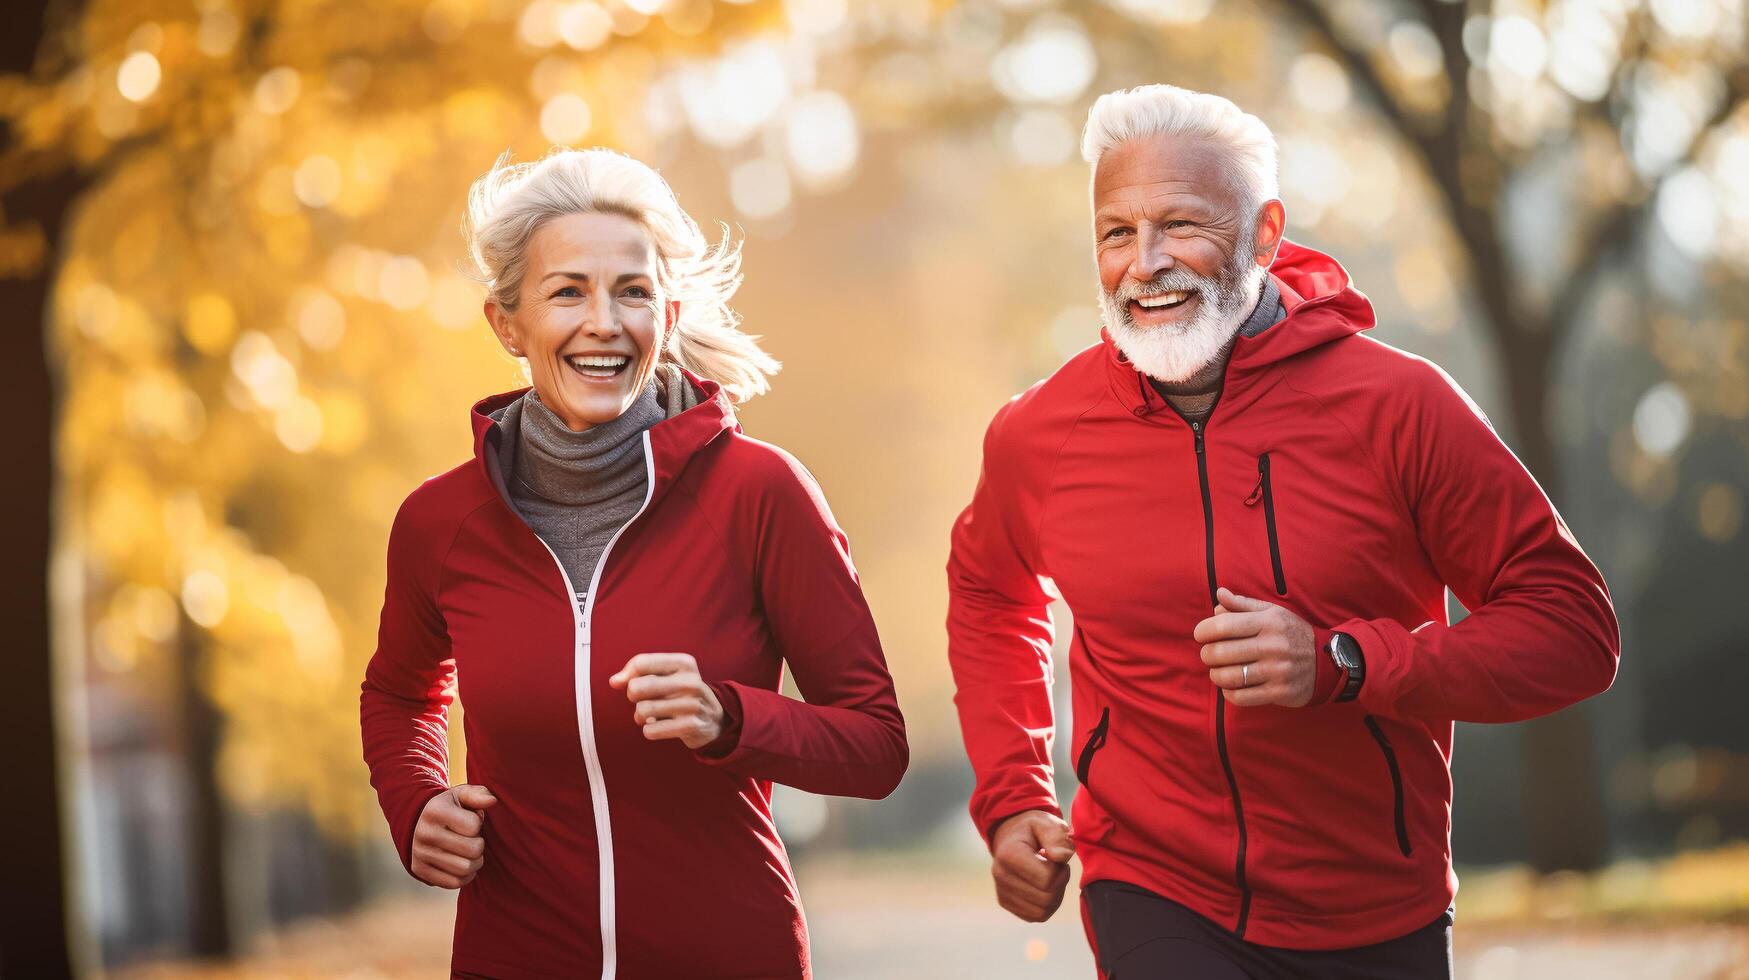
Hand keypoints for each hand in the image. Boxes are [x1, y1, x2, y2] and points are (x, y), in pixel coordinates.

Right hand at [411, 784, 495, 888]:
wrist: (418, 823)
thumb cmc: (449, 808)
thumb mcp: (461, 795)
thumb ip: (478, 794)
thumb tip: (492, 801)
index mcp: (435, 811)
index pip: (473, 826)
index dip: (478, 824)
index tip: (471, 821)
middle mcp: (425, 833)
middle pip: (472, 850)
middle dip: (480, 845)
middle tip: (475, 840)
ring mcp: (420, 853)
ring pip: (465, 869)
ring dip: (475, 862)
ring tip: (470, 852)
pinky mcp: (420, 870)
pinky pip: (454, 883)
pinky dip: (465, 876)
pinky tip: (463, 863)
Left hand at [608, 652, 725, 748]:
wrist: (715, 718)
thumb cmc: (681, 693)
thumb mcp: (666, 674)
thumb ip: (638, 672)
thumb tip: (614, 681)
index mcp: (684, 663)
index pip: (641, 663)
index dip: (628, 675)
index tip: (629, 682)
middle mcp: (691, 681)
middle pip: (637, 687)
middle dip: (633, 696)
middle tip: (642, 700)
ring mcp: (692, 704)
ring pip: (642, 710)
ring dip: (640, 716)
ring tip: (650, 715)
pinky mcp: (691, 726)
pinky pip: (651, 730)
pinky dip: (649, 730)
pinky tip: (660, 726)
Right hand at [990, 809, 1074, 921]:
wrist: (1012, 835)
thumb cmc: (1033, 829)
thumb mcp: (1046, 823)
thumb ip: (1057, 836)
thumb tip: (1061, 857)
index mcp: (1009, 854)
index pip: (1047, 880)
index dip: (1061, 870)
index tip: (1056, 857)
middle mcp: (1000, 875)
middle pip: (1046, 898)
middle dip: (1059, 883)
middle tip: (1056, 866)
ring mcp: (1001, 891)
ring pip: (1042, 912)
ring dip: (1055, 895)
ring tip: (1050, 875)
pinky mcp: (1006, 902)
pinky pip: (1036, 916)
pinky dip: (1047, 905)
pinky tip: (1044, 887)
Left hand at [1193, 587, 1316, 706]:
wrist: (1326, 662)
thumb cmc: (1290, 634)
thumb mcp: (1272, 612)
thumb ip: (1242, 604)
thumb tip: (1219, 595)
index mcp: (1268, 622)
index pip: (1223, 625)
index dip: (1203, 631)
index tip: (1200, 635)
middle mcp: (1273, 645)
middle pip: (1221, 653)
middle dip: (1207, 655)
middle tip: (1208, 655)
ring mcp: (1277, 671)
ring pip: (1229, 677)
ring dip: (1215, 675)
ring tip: (1217, 671)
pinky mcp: (1279, 692)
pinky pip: (1241, 697)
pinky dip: (1228, 693)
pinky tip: (1229, 686)